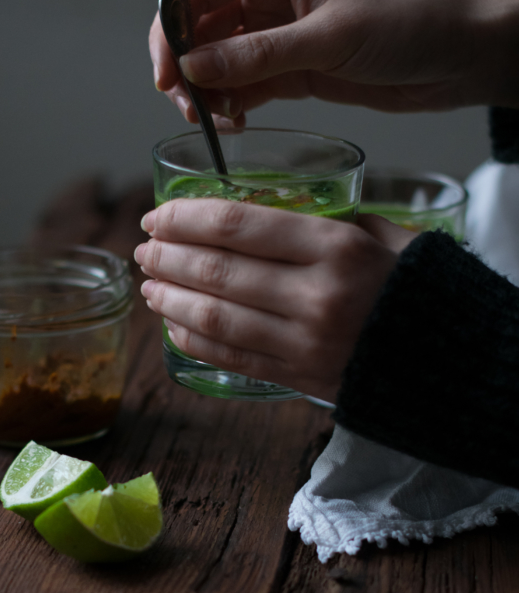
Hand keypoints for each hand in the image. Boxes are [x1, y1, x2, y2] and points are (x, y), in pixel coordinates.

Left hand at [135, 199, 411, 401]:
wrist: (448, 358)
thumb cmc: (412, 286)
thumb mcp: (381, 234)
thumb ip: (321, 222)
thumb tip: (257, 215)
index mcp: (335, 246)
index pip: (238, 225)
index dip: (186, 218)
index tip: (158, 215)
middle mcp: (313, 295)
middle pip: (217, 271)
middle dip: (168, 258)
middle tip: (144, 250)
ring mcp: (303, 341)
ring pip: (215, 317)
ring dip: (171, 299)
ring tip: (150, 286)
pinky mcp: (297, 377)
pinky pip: (231, 357)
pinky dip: (194, 339)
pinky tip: (174, 324)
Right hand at [149, 0, 518, 123]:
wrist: (450, 57)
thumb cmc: (402, 26)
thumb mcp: (326, 39)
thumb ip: (258, 56)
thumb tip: (192, 69)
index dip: (170, 32)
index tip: (166, 77)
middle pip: (198, 32)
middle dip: (185, 71)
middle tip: (189, 110)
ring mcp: (275, 35)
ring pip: (216, 64)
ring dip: (206, 94)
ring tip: (216, 122)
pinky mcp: (288, 70)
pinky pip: (242, 87)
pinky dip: (231, 106)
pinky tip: (236, 124)